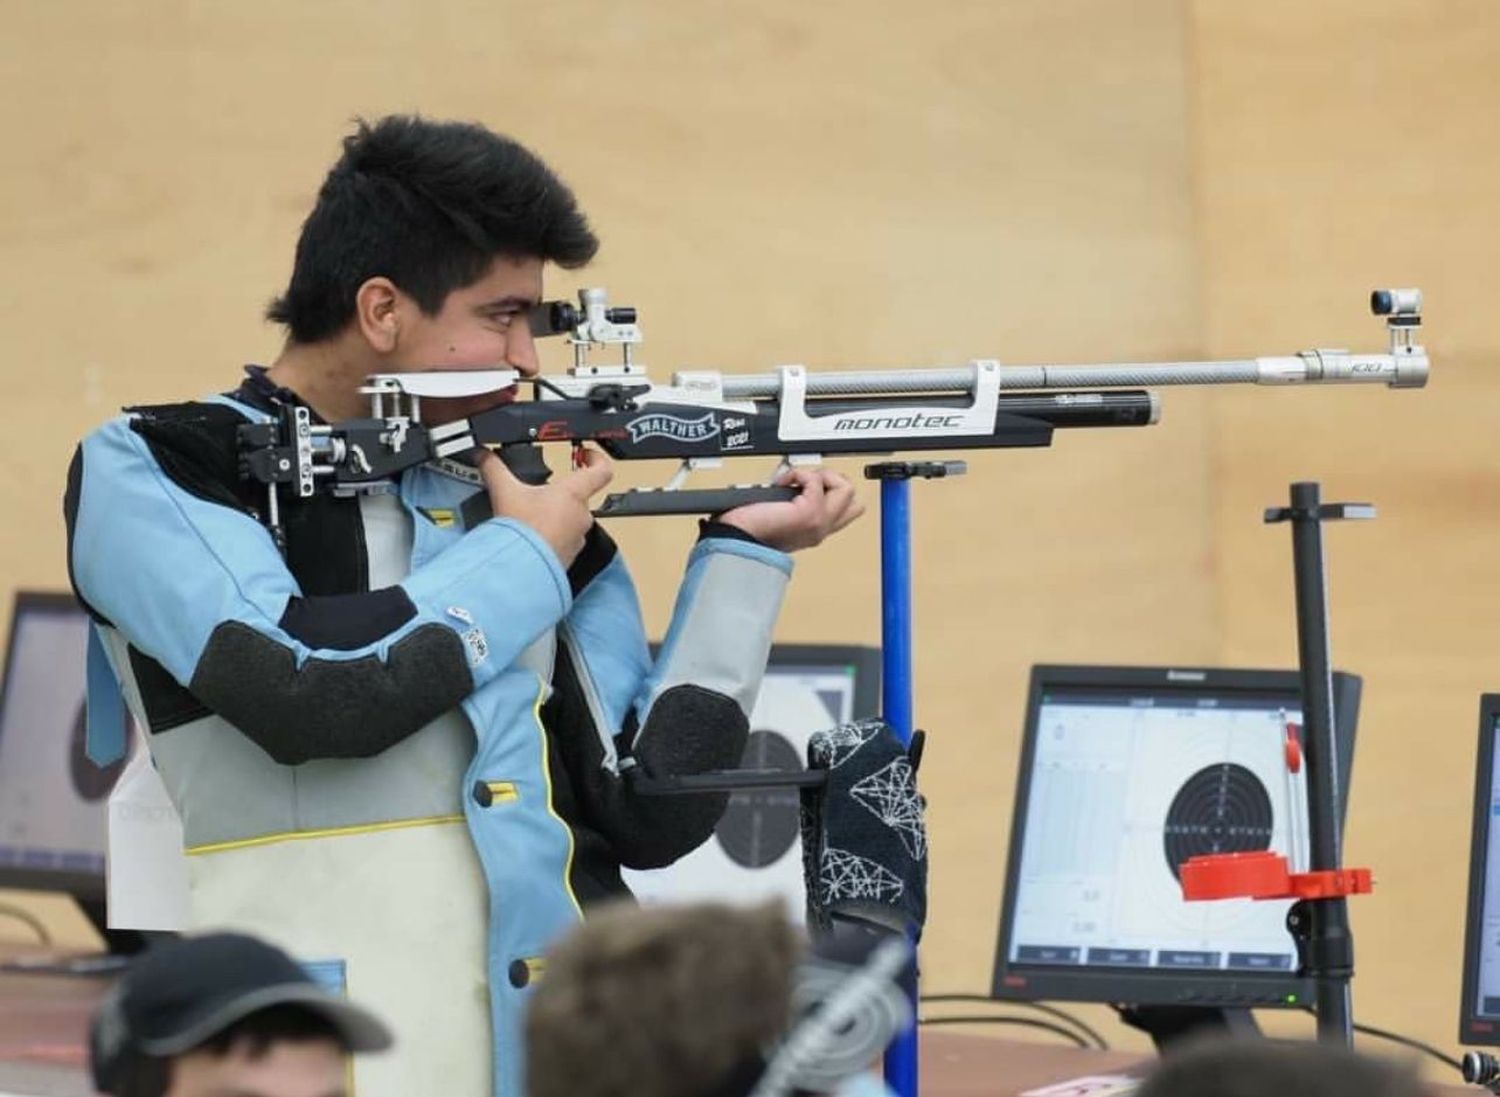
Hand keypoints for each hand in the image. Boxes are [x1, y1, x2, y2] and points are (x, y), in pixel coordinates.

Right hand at [476, 447, 613, 566]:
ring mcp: (578, 537)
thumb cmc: (522, 534)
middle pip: (581, 496)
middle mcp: (581, 515)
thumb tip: (484, 456)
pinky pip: (565, 539)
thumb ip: (494, 468)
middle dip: (562, 492)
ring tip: (532, 515)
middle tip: (542, 491)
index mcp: (573, 494)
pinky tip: (532, 535)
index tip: (587, 454)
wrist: (521, 570)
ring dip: (556, 515)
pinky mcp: (569, 555)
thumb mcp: (504, 492)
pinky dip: (552, 535)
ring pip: (572, 519)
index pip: (602, 470)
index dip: (597, 458)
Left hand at [716, 467, 864, 551]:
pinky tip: (782, 482)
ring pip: (846, 487)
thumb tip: (799, 481)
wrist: (736, 538)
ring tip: (797, 482)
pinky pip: (816, 479)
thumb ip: (798, 504)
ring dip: (820, 475)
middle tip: (807, 483)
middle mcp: (822, 529)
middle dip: (834, 481)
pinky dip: (799, 473)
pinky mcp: (810, 513)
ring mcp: (819, 522)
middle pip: (854, 498)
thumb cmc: (749, 528)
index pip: (848, 510)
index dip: (832, 490)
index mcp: (816, 531)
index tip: (808, 483)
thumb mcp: (782, 516)